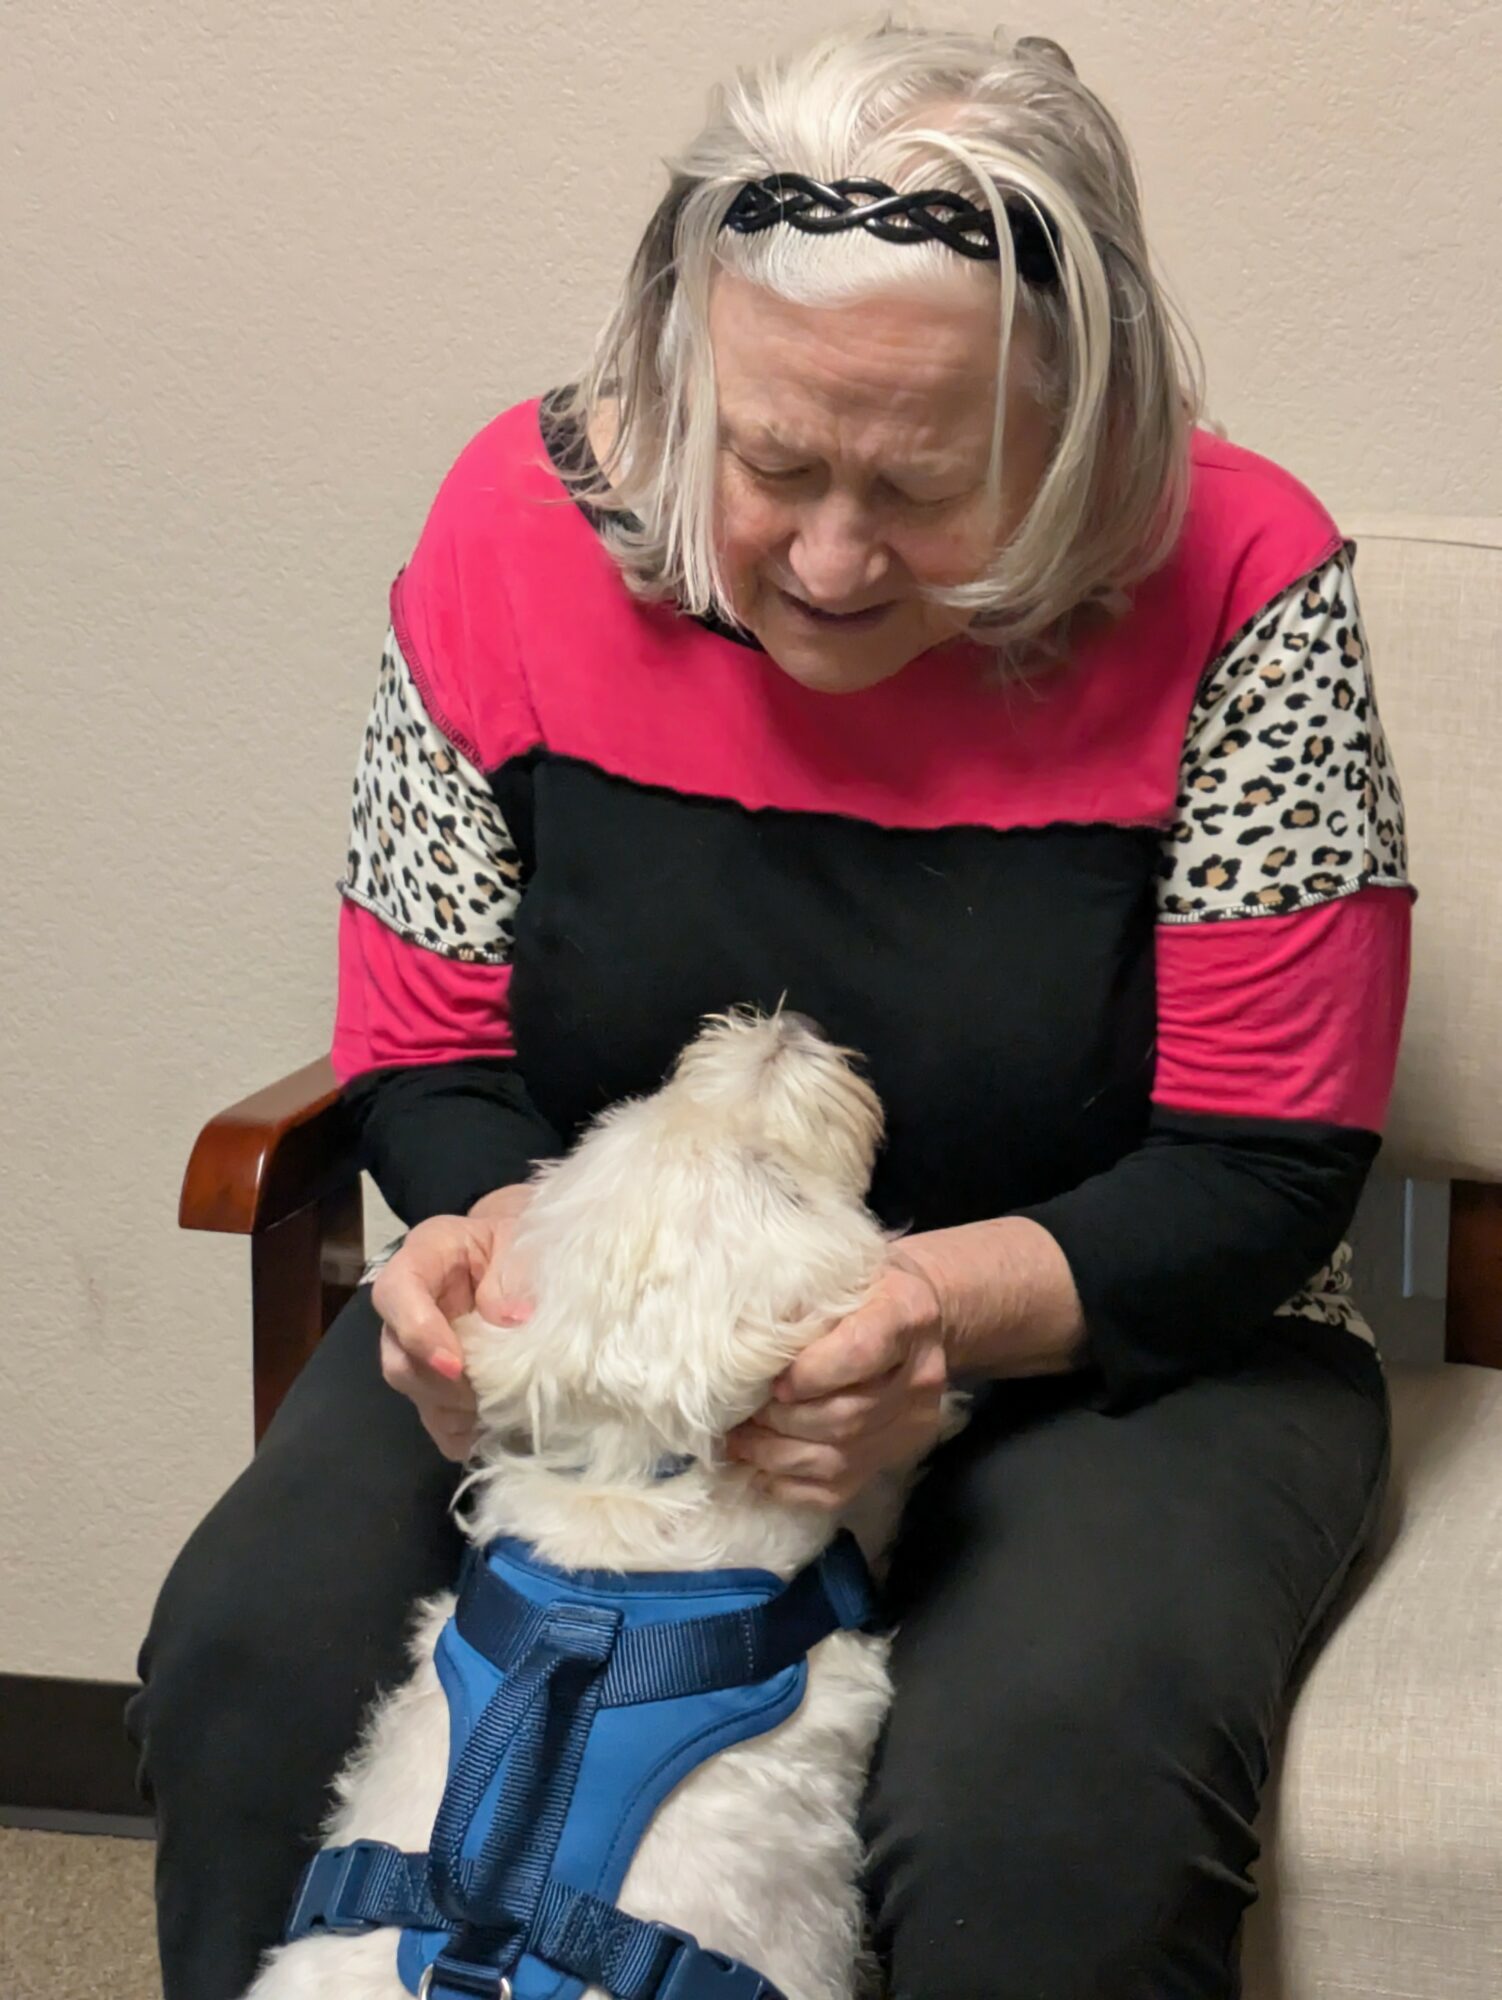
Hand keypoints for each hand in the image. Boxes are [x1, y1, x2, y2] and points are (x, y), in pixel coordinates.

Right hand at [371, 1185, 533, 1460]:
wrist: (520, 1252)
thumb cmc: (519, 1240)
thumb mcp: (521, 1240)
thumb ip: (512, 1275)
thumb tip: (513, 1320)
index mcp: (425, 1255)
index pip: (396, 1292)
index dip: (418, 1333)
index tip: (454, 1366)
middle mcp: (409, 1305)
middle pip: (396, 1357)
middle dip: (438, 1385)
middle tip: (483, 1394)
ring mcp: (417, 1347)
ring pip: (412, 1392)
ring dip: (452, 1411)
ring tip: (495, 1410)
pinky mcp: (435, 1379)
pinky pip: (434, 1418)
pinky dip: (461, 1431)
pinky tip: (489, 1427)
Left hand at [725, 1252, 949, 1509]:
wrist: (919, 1318)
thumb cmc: (865, 1287)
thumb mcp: (840, 1271)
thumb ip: (805, 1299)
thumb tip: (742, 1335)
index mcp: (907, 1314)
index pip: (859, 1353)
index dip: (809, 1374)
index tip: (771, 1380)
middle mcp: (920, 1376)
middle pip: (845, 1416)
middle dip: (780, 1420)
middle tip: (737, 1414)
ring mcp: (912, 1424)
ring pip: (837, 1459)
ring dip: (776, 1455)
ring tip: (738, 1441)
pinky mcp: (897, 1457)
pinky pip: (837, 1489)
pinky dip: (790, 1484)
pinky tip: (760, 1467)